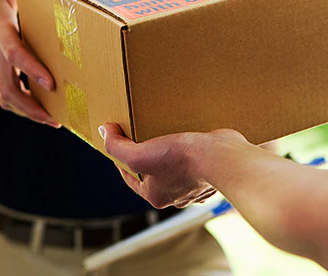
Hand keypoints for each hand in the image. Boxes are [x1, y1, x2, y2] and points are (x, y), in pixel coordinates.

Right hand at [0, 0, 60, 126]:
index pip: (13, 52)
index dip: (30, 67)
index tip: (51, 82)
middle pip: (6, 87)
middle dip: (31, 105)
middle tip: (58, 116)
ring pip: (4, 97)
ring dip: (28, 112)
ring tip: (54, 120)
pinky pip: (6, 94)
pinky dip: (23, 106)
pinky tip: (45, 111)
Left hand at [100, 123, 217, 208]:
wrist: (223, 158)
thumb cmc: (181, 159)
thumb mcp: (140, 154)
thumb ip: (117, 146)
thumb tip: (104, 131)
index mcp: (156, 196)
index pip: (130, 178)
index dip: (120, 159)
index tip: (119, 140)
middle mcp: (175, 196)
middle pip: (152, 173)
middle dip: (147, 155)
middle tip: (144, 135)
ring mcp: (194, 185)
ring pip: (173, 168)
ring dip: (168, 153)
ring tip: (165, 133)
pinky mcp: (209, 173)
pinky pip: (194, 162)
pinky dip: (189, 151)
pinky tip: (189, 137)